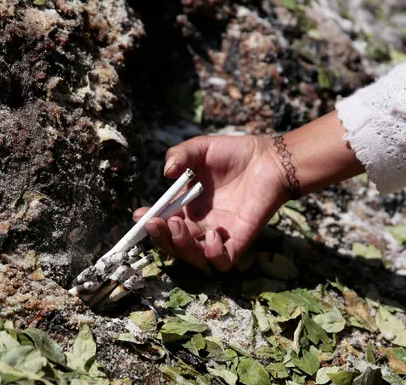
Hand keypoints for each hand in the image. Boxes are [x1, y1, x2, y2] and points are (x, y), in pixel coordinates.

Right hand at [134, 135, 288, 271]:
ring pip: (192, 258)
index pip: (162, 224)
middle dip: (160, 238)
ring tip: (178, 224)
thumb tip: (166, 173)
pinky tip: (214, 233)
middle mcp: (199, 224)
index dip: (148, 224)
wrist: (270, 159)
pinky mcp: (239, 240)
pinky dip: (212, 254)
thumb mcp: (200, 148)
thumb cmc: (234, 153)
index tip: (140, 216)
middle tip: (158, 222)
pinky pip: (221, 263)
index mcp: (186, 207)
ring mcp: (218, 235)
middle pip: (172, 245)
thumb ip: (179, 155)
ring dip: (180, 246)